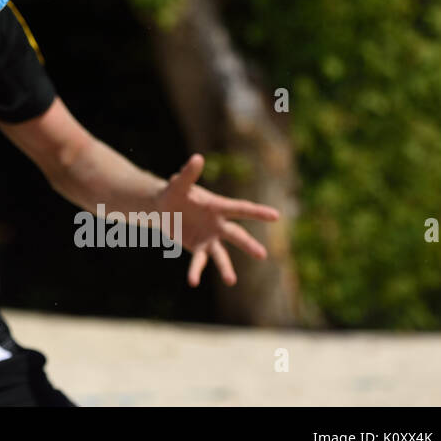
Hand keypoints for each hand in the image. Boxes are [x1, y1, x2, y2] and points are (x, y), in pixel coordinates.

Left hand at [155, 154, 281, 285]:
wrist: (163, 208)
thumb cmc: (175, 192)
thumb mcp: (178, 183)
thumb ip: (188, 173)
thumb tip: (197, 158)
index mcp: (218, 206)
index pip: (241, 208)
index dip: (257, 212)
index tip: (276, 216)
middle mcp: (218, 224)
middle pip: (236, 235)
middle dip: (248, 244)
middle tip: (262, 255)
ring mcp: (210, 238)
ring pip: (221, 254)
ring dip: (226, 268)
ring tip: (231, 281)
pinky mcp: (198, 248)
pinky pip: (199, 262)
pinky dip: (195, 271)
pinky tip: (192, 282)